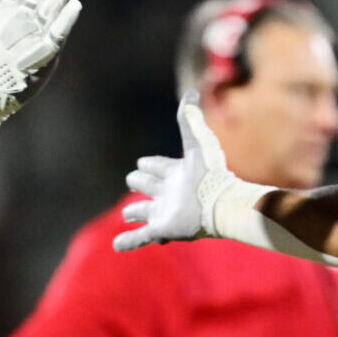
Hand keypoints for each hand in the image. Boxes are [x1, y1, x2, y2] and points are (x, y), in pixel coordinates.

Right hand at [114, 92, 237, 250]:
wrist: (221, 204)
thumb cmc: (212, 172)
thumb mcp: (198, 142)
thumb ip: (190, 119)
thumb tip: (190, 91)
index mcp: (177, 172)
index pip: (159, 166)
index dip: (152, 163)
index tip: (143, 162)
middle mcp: (170, 192)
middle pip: (151, 186)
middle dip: (142, 182)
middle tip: (134, 179)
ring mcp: (165, 211)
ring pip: (146, 211)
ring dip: (136, 212)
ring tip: (128, 214)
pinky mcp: (162, 228)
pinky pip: (141, 236)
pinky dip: (128, 241)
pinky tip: (116, 245)